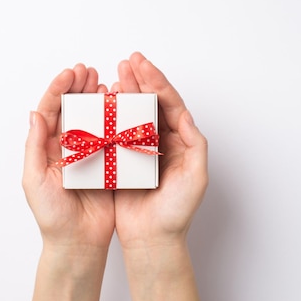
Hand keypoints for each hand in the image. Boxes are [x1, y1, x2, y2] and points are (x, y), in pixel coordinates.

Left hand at [23, 64, 113, 300]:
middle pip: (72, 110)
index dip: (58, 91)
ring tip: (103, 82)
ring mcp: (88, 155)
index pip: (51, 112)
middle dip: (78, 88)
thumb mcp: (34, 180)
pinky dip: (114, 119)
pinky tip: (118, 106)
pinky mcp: (107, 164)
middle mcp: (67, 148)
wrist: (78, 241)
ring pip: (92, 119)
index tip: (69, 74)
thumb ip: (34, 147)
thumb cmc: (52, 216)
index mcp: (47, 149)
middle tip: (88, 71)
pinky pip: (110, 137)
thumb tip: (34, 114)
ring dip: (96, 99)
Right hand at [111, 51, 207, 300]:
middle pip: (151, 102)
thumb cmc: (178, 212)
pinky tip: (104, 103)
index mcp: (181, 140)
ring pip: (133, 113)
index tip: (142, 65)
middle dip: (140, 79)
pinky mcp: (124, 159)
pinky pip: (116, 132)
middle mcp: (161, 140)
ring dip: (125, 92)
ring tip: (115, 74)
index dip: (156, 82)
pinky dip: (111, 115)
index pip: (169, 104)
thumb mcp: (196, 178)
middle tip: (128, 61)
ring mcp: (141, 148)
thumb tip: (187, 115)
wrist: (154, 239)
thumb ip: (196, 145)